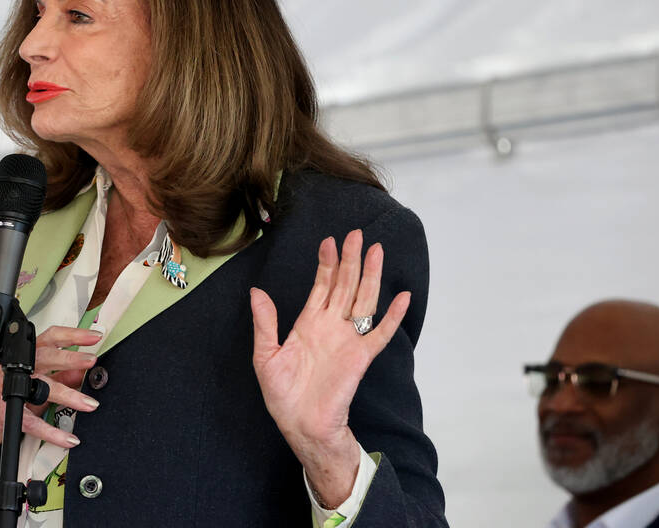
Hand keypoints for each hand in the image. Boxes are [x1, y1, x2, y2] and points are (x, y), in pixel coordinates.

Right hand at [0, 325, 101, 479]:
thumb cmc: (0, 402)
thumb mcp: (32, 388)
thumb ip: (55, 380)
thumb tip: (80, 373)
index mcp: (22, 359)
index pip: (48, 339)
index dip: (71, 336)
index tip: (93, 337)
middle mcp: (13, 370)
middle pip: (45, 357)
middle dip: (71, 358)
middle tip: (91, 361)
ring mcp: (6, 390)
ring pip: (41, 388)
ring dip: (69, 396)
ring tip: (89, 404)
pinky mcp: (2, 413)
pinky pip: (32, 423)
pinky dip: (52, 432)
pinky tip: (69, 438)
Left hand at [250, 229, 410, 505]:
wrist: (300, 425)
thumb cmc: (282, 394)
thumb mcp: (265, 356)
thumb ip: (265, 323)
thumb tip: (256, 292)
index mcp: (308, 324)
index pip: (321, 286)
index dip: (326, 263)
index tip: (329, 240)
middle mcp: (330, 327)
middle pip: (344, 285)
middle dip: (350, 260)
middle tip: (356, 234)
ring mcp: (347, 340)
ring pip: (362, 300)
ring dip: (370, 276)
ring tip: (376, 251)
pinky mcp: (360, 357)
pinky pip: (380, 333)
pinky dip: (393, 316)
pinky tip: (402, 296)